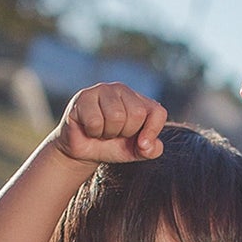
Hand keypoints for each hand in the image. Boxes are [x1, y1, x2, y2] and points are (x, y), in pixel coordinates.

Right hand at [52, 82, 167, 164]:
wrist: (83, 151)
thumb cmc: (112, 146)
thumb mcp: (136, 151)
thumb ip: (151, 150)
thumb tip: (147, 145)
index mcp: (139, 101)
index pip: (158, 112)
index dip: (152, 132)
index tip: (141, 144)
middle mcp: (122, 90)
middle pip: (137, 114)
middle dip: (125, 133)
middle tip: (114, 134)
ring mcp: (102, 90)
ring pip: (116, 116)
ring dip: (108, 133)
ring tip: (102, 131)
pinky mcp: (84, 97)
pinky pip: (96, 121)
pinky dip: (93, 132)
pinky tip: (89, 128)